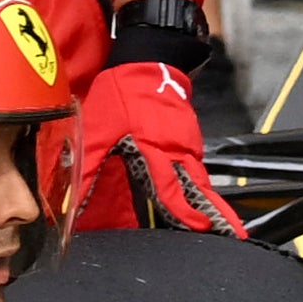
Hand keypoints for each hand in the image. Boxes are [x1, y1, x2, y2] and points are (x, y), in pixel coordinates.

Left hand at [71, 57, 242, 234]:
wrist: (148, 63)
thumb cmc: (122, 95)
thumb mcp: (96, 132)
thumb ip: (87, 169)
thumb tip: (71, 202)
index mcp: (155, 151)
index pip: (173, 191)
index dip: (186, 213)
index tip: (202, 230)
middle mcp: (177, 153)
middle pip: (197, 191)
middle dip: (212, 215)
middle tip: (231, 238)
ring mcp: (187, 148)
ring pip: (199, 183)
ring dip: (208, 206)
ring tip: (224, 229)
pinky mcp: (188, 143)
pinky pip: (195, 173)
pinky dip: (199, 190)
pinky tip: (199, 204)